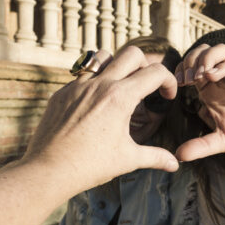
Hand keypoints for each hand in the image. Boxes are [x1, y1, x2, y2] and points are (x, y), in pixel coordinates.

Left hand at [24, 47, 179, 191]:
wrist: (49, 170)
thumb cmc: (90, 166)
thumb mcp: (128, 160)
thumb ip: (155, 157)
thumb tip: (175, 164)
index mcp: (120, 98)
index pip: (155, 73)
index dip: (168, 82)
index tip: (167, 97)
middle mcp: (99, 85)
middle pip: (132, 54)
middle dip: (146, 66)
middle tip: (146, 86)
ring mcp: (77, 86)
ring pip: (103, 56)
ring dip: (116, 66)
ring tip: (119, 86)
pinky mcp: (61, 93)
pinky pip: (81, 76)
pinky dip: (93, 83)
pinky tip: (93, 106)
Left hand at [174, 44, 224, 161]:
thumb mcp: (222, 141)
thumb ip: (201, 146)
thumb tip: (178, 156)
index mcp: (212, 89)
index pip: (191, 67)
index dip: (181, 70)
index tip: (176, 85)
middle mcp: (223, 77)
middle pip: (201, 52)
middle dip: (189, 61)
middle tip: (185, 80)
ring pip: (219, 50)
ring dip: (205, 58)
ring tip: (198, 76)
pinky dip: (222, 66)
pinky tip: (212, 77)